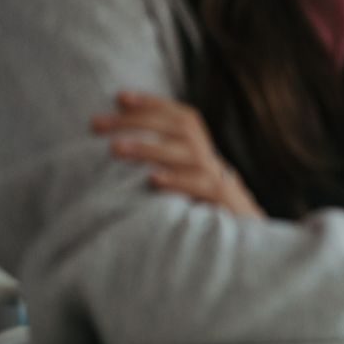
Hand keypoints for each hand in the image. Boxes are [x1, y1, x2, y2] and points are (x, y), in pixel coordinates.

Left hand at [92, 90, 263, 218]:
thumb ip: (165, 169)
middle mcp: (212, 161)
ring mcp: (219, 180)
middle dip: (138, 120)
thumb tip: (119, 153)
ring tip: (115, 149)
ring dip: (150, 148)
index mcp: (203, 154)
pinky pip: (203, 187)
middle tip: (96, 124)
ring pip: (190, 154)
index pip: (183, 118)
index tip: (119, 96)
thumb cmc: (204, 216)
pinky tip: (153, 180)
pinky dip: (178, 180)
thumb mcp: (186, 187)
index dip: (154, 103)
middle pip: (182, 128)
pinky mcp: (223, 203)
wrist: (247, 246)